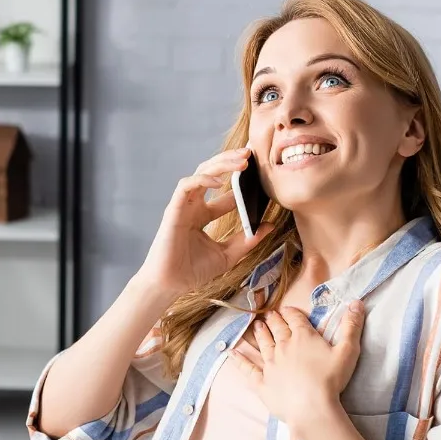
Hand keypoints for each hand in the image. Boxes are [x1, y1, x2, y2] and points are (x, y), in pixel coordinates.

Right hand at [137, 148, 273, 299]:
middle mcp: (193, 207)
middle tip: (251, 154)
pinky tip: (220, 181)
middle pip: (212, 173)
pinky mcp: (173, 210)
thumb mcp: (228, 254)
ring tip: (242, 160)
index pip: (225, 193)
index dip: (242, 183)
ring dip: (221, 163)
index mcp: (203, 216)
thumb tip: (269, 225)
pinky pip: (187, 186)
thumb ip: (247, 240)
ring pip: (201, 172)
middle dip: (231, 161)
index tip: (261, 177)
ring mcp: (183, 206)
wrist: (171, 285)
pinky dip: (203, 179)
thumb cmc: (192, 272)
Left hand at [229, 301, 365, 436]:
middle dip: (274, 320)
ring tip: (256, 326)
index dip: (291, 313)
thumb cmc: (331, 380)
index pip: (295, 319)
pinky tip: (231, 353)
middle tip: (269, 315)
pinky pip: (247, 368)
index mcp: (303, 337)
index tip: (287, 309)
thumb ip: (351, 326)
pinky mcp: (261, 382)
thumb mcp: (348, 351)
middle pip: (277, 329)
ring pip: (263, 344)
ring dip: (260, 334)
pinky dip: (238, 359)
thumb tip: (357, 302)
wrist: (311, 408)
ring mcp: (270, 364)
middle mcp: (283, 347)